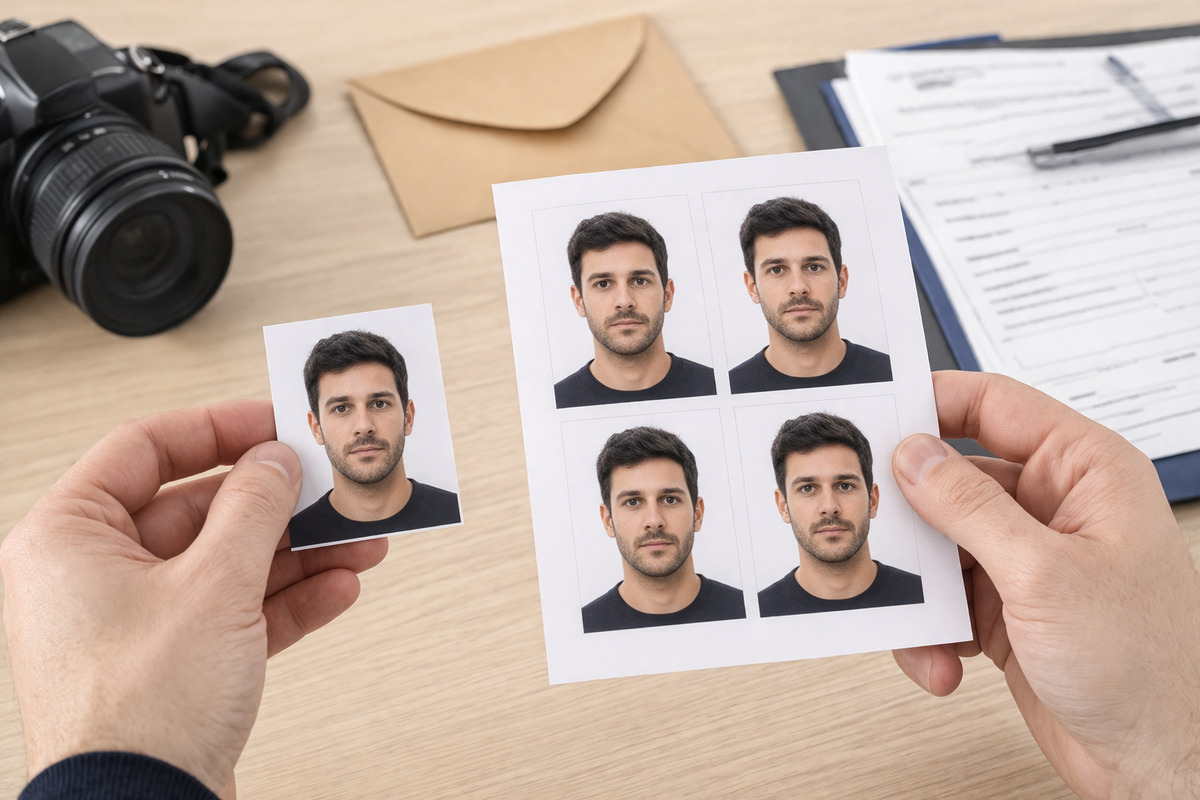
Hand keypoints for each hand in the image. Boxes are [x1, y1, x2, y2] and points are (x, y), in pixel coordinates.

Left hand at [1, 400, 387, 796]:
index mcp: (68, 538)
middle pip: (198, 509)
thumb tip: (275, 461)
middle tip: (328, 488)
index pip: (143, 448)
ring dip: (297, 553)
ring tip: (356, 541)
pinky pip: (233, 612)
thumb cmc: (140, 713)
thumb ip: (254, 508)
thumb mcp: (214, 585)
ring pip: (225, 563)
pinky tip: (337, 588)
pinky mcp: (170, 665)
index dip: (216, 427)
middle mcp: (92, 575)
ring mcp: (133, 622)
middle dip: (276, 504)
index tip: (271, 423)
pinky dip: (286, 601)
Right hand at [890, 371, 1199, 798]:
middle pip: (954, 478)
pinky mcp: (1007, 608)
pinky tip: (945, 660)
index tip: (878, 415)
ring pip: (940, 544)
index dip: (933, 403)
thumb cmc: (1148, 668)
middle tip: (876, 527)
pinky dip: (931, 630)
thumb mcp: (1045, 574)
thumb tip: (914, 455)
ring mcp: (1029, 560)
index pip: (995, 406)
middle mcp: (1056, 509)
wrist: (1160, 762)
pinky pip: (944, 598)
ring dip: (922, 587)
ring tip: (922, 621)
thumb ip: (970, 506)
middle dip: (913, 513)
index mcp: (1085, 472)